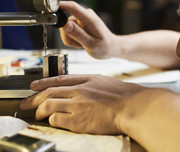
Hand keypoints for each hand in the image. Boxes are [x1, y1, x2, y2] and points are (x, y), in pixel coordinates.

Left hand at [20, 75, 144, 133]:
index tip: (34, 85)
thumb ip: (92, 84)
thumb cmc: (125, 96)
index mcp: (88, 79)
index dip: (44, 82)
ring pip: (48, 105)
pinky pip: (57, 119)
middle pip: (50, 92)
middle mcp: (80, 90)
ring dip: (40, 111)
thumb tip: (81, 89)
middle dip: (34, 98)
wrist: (133, 106)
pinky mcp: (78, 120)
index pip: (60, 79)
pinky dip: (53, 120)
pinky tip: (54, 121)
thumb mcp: (107, 82)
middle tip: (26, 103)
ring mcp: (78, 104)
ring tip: (38, 115)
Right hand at [59, 1, 114, 58]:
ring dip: (70, 38)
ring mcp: (83, 19)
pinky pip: (69, 30)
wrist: (111, 47)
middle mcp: (85, 15)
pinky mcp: (80, 22)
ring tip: (81, 44)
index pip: (72, 7)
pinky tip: (81, 42)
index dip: (59, 5)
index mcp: (89, 18)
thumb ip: (78, 34)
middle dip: (67, 35)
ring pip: (65, 27)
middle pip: (65, 21)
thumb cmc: (104, 47)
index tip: (49, 8)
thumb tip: (66, 25)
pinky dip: (72, 38)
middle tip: (77, 44)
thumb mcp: (91, 44)